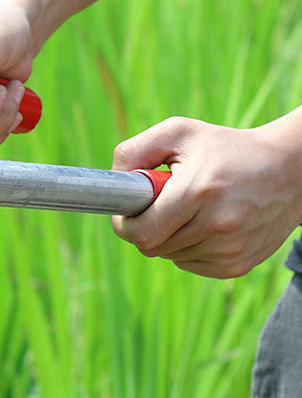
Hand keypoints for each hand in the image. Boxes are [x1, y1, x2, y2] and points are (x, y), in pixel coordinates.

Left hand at [111, 114, 301, 278]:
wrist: (289, 170)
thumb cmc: (225, 148)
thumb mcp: (178, 132)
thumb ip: (135, 150)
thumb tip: (113, 181)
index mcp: (198, 192)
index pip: (141, 231)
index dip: (125, 223)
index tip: (128, 209)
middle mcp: (217, 226)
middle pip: (151, 246)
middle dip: (145, 226)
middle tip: (159, 203)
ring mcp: (230, 250)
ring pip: (169, 256)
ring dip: (167, 236)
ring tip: (189, 208)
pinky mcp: (238, 265)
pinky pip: (189, 264)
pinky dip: (187, 247)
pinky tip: (205, 223)